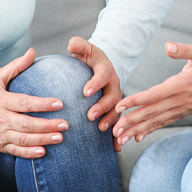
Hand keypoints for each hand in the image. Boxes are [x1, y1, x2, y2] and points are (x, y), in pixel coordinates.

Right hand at [0, 48, 68, 158]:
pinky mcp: (1, 145)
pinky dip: (29, 153)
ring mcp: (1, 134)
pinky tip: (43, 152)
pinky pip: (16, 151)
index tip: (59, 103)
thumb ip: (16, 66)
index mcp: (1, 101)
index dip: (42, 104)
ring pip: (23, 139)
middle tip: (65, 124)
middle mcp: (0, 119)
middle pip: (26, 124)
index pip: (24, 103)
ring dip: (42, 139)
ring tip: (60, 137)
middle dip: (47, 125)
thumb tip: (32, 52)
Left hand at [67, 36, 123, 150]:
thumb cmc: (89, 58)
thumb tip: (72, 43)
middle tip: (90, 116)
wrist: (101, 67)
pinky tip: (115, 147)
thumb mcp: (84, 48)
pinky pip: (119, 122)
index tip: (85, 92)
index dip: (95, 83)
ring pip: (118, 111)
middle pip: (112, 97)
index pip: (102, 76)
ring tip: (101, 131)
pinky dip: (119, 135)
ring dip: (111, 121)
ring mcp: (117, 98)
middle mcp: (114, 85)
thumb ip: (78, 45)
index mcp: (106, 70)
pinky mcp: (116, 110)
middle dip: (102, 107)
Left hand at [112, 42, 191, 145]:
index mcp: (180, 85)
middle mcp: (178, 101)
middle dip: (131, 122)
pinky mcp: (181, 112)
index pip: (154, 95)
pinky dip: (148, 130)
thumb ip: (183, 49)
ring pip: (155, 121)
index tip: (120, 106)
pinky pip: (162, 123)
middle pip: (151, 113)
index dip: (136, 101)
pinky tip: (136, 137)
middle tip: (113, 130)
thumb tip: (168, 46)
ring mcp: (180, 109)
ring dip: (136, 130)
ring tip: (119, 139)